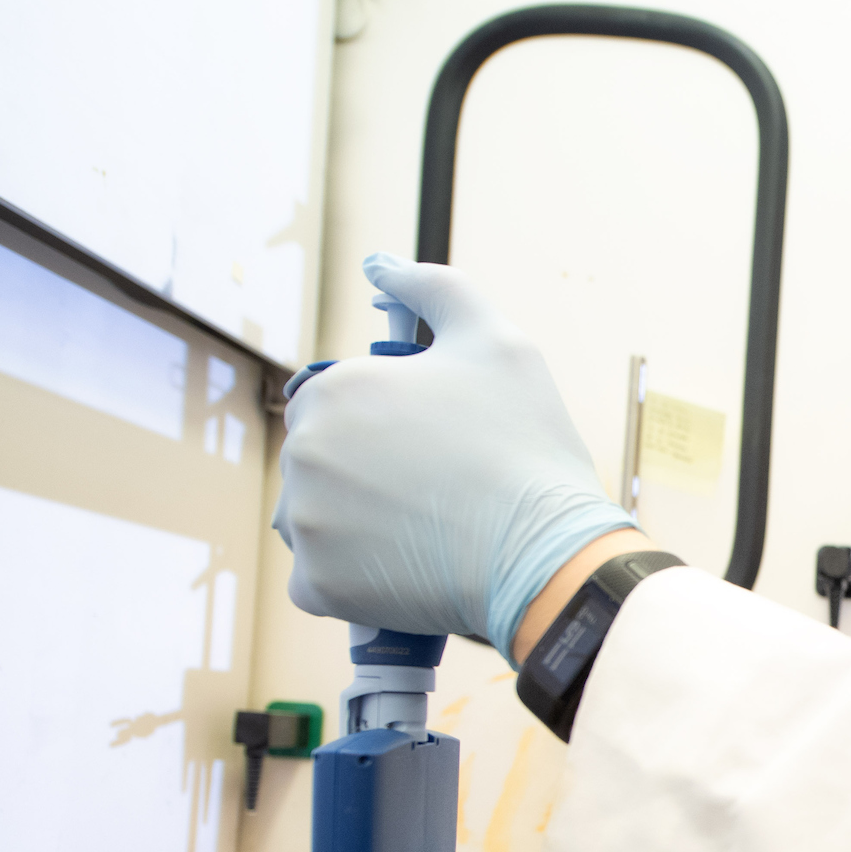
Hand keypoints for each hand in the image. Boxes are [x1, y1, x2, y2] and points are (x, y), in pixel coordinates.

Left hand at [273, 254, 633, 655]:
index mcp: (333, 390)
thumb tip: (378, 265)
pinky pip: (318, 581)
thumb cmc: (526, 446)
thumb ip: (433, 288)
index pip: (337, 407)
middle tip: (440, 491)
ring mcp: (306, 523)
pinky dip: (354, 581)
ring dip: (356, 526)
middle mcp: (303, 452)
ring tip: (426, 531)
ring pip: (315, 521)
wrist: (547, 557)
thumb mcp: (496, 342)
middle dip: (369, 475)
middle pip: (323, 464)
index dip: (389, 425)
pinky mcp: (318, 586)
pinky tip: (406, 570)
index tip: (438, 447)